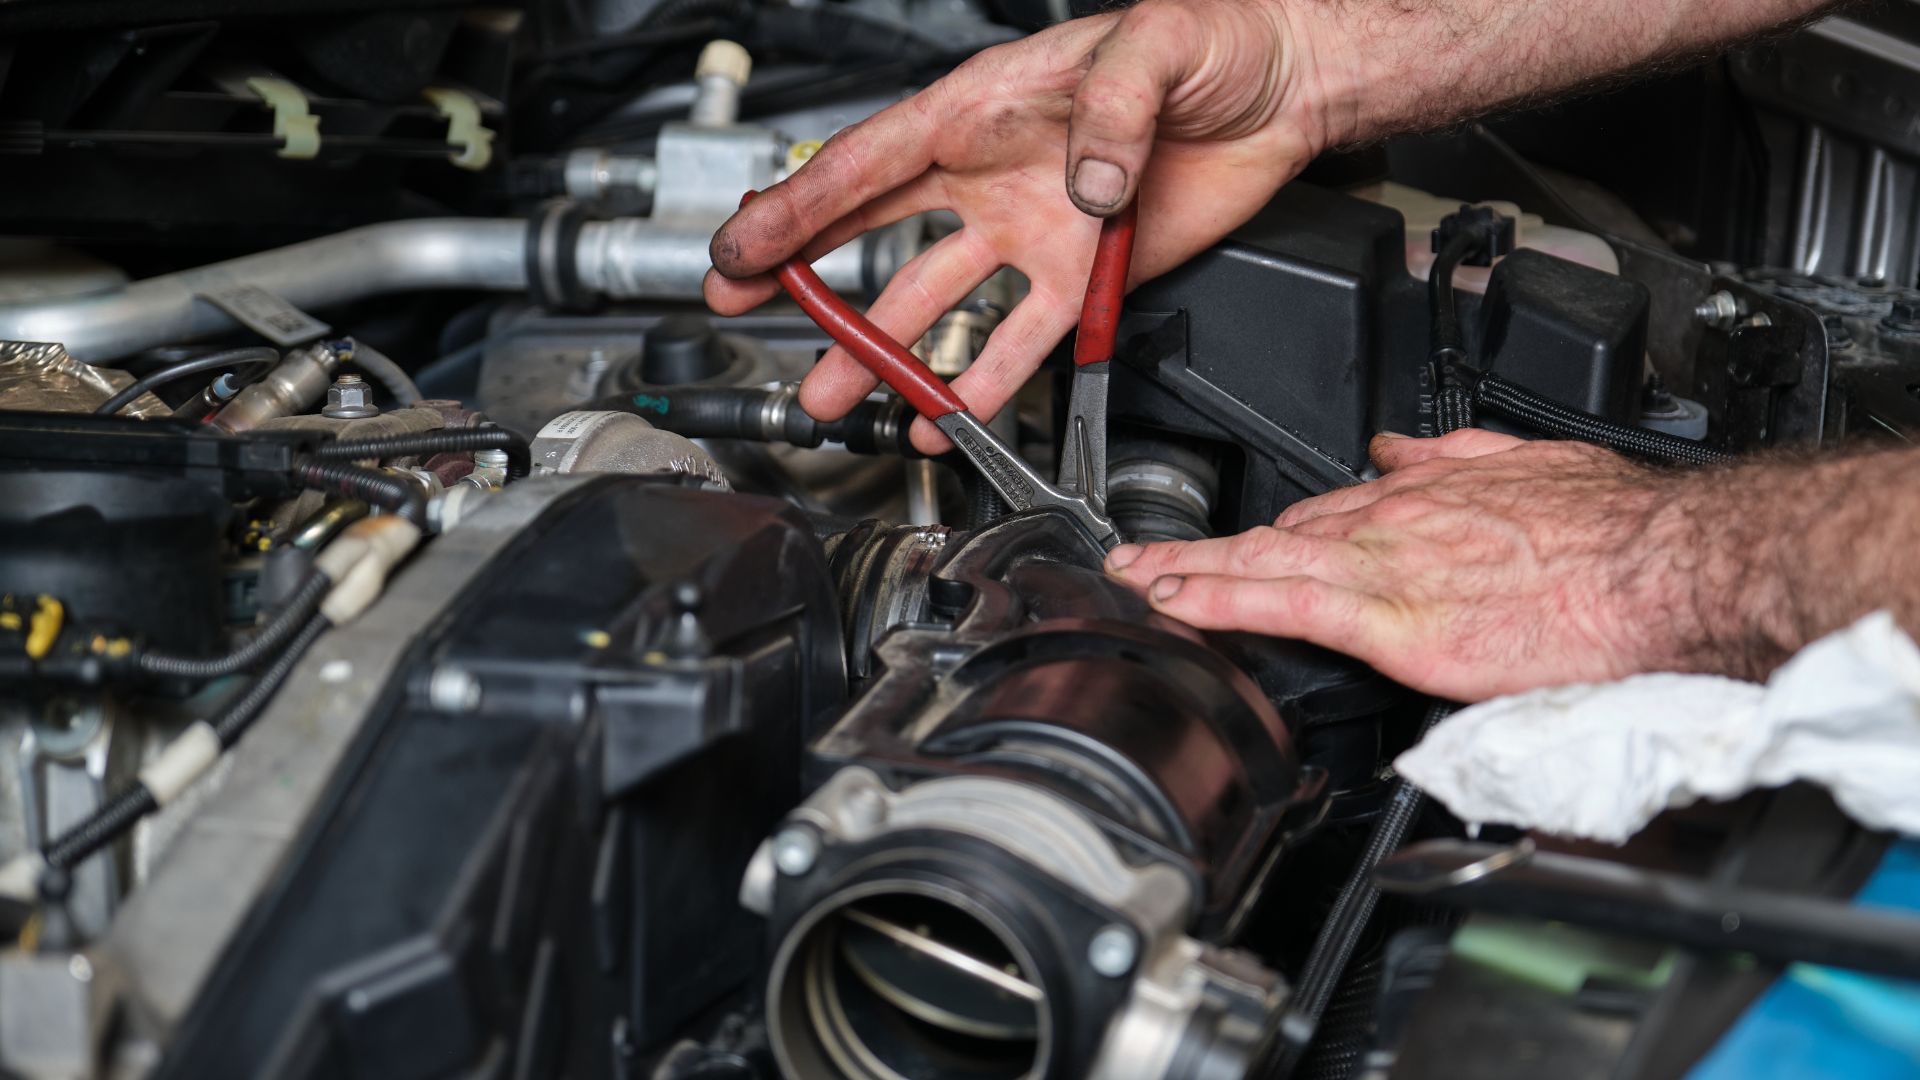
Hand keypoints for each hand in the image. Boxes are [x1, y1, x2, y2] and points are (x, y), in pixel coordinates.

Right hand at [705, 0, 1333, 452]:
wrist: (1284, 85)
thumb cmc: (1215, 35)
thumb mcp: (1153, 47)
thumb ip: (1111, 113)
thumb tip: (1083, 188)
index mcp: (983, 106)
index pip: (869, 162)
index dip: (796, 208)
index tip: (740, 249)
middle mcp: (991, 173)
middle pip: (875, 234)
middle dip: (803, 277)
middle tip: (743, 309)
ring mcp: (1032, 231)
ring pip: (935, 304)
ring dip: (882, 354)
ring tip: (832, 398)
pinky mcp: (1082, 277)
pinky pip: (1021, 343)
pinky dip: (981, 386)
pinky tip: (943, 418)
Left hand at [1104, 430, 1705, 700]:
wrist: (1658, 569)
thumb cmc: (1614, 529)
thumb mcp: (1530, 462)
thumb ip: (1454, 456)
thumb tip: (1396, 448)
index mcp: (1425, 496)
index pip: (1324, 514)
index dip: (1270, 534)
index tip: (1237, 544)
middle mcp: (1391, 525)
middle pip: (1274, 535)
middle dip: (1205, 550)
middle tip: (1145, 561)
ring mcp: (1383, 570)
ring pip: (1258, 563)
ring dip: (1184, 570)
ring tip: (1131, 580)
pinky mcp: (1390, 620)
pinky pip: (1282, 606)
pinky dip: (1218, 602)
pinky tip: (1173, 603)